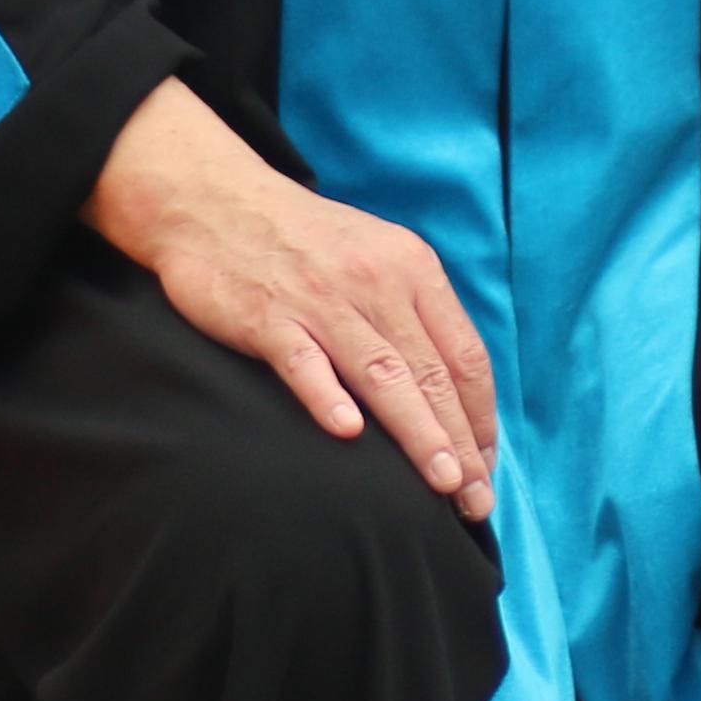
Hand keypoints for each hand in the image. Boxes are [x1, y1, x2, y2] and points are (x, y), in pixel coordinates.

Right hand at [86, 78, 495, 516]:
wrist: (214, 201)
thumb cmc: (303, 239)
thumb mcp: (375, 256)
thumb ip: (412, 313)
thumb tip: (450, 389)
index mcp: (412, 268)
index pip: (464, 353)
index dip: (480, 416)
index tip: (486, 467)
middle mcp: (375, 282)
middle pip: (431, 372)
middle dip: (460, 441)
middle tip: (476, 500)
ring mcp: (321, 299)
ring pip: (382, 373)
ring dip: (417, 431)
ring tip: (441, 480)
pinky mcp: (268, 316)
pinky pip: (304, 361)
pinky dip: (327, 395)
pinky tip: (347, 433)